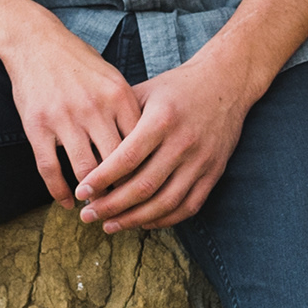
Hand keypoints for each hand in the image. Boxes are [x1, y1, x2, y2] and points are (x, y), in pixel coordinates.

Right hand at [4, 25, 141, 202]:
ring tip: (98, 208)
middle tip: (126, 207)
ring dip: (93, 196)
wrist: (35, 41)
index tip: (147, 189)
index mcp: (118, 95)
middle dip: (123, 190)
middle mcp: (94, 108)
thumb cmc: (79, 61)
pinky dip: (60, 192)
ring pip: (85, 171)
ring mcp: (64, 118)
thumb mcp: (112, 78)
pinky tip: (67, 202)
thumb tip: (147, 147)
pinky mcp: (37, 126)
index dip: (145, 171)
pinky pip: (50, 169)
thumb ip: (129, 109)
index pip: (140, 144)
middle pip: (117, 162)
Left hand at [73, 52, 261, 231]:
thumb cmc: (177, 87)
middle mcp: (183, 143)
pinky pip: (188, 206)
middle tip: (87, 215)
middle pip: (143, 186)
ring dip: (134, 219)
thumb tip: (88, 146)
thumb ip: (120, 118)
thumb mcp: (146, 92)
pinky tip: (142, 222)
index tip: (81, 192)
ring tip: (109, 225)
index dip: (101, 179)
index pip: (126, 158)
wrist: (226, 82)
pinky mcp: (214, 172)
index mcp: (161, 120)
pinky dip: (164, 220)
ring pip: (165, 202)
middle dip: (111, 206)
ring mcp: (201, 161)